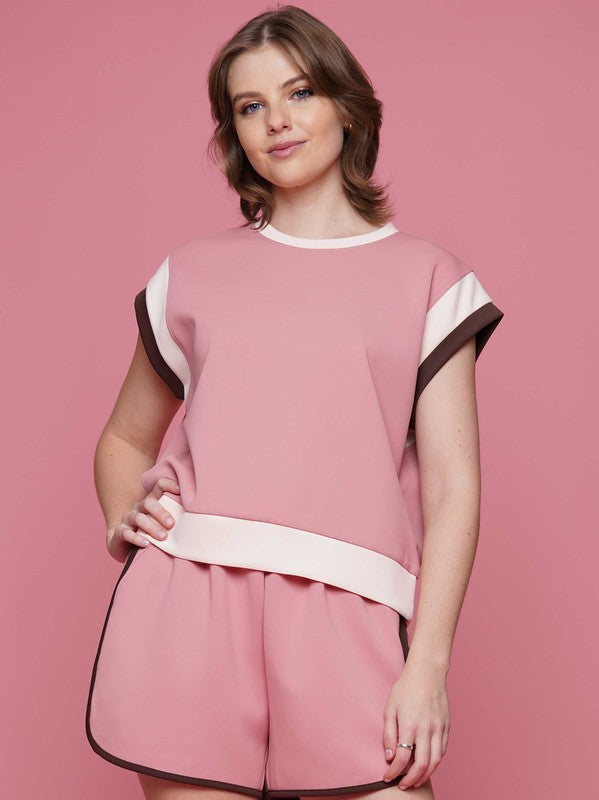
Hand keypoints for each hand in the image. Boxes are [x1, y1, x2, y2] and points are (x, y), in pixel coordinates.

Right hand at [106, 477, 179, 562]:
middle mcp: (139, 507)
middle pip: (149, 503)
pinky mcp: (120, 532)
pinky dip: (136, 538)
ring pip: (138, 518)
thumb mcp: (162, 523)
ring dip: (151, 527)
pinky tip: (146, 543)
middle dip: (161, 512)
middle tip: (172, 523)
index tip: (180, 490)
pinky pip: (126, 533)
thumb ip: (175, 517)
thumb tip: (199, 519)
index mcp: (151, 502)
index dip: (169, 485)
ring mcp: (128, 519)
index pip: (159, 486)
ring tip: (163, 537)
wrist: (122, 543)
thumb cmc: (149, 531)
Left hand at [382, 662, 449, 789]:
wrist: (427, 673)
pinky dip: (435, 762)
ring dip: (425, 775)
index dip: (394, 772)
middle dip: (411, 779)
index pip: (402, 757)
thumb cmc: (405, 688)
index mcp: (410, 724)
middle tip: (402, 785)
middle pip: (422, 765)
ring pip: (435, 761)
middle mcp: (427, 729)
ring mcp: (439, 728)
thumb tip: (390, 757)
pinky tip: (427, 765)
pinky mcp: (446, 727)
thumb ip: (389, 734)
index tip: (387, 777)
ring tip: (414, 781)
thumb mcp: (390, 708)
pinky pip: (442, 751)